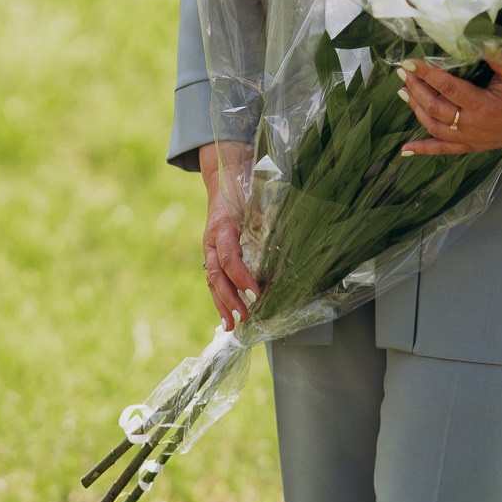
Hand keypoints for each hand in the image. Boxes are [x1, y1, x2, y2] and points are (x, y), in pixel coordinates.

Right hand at [199, 142, 259, 330]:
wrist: (224, 176)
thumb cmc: (244, 187)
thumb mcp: (258, 198)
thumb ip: (270, 218)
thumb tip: (293, 239)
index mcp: (222, 225)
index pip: (228, 257)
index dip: (240, 276)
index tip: (255, 292)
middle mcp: (211, 240)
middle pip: (215, 275)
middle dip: (229, 298)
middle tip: (245, 316)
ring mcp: (209, 248)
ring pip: (212, 281)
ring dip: (222, 304)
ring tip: (232, 325)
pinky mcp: (212, 255)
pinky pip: (214, 280)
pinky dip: (220, 299)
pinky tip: (228, 316)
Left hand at [399, 55, 501, 155]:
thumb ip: (492, 52)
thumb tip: (470, 33)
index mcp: (484, 107)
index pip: (447, 88)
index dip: (426, 74)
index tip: (409, 62)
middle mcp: (476, 127)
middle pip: (436, 109)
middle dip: (417, 90)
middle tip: (403, 73)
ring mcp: (476, 139)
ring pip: (437, 129)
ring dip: (418, 111)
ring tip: (404, 93)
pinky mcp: (479, 145)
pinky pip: (447, 150)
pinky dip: (425, 150)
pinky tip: (405, 150)